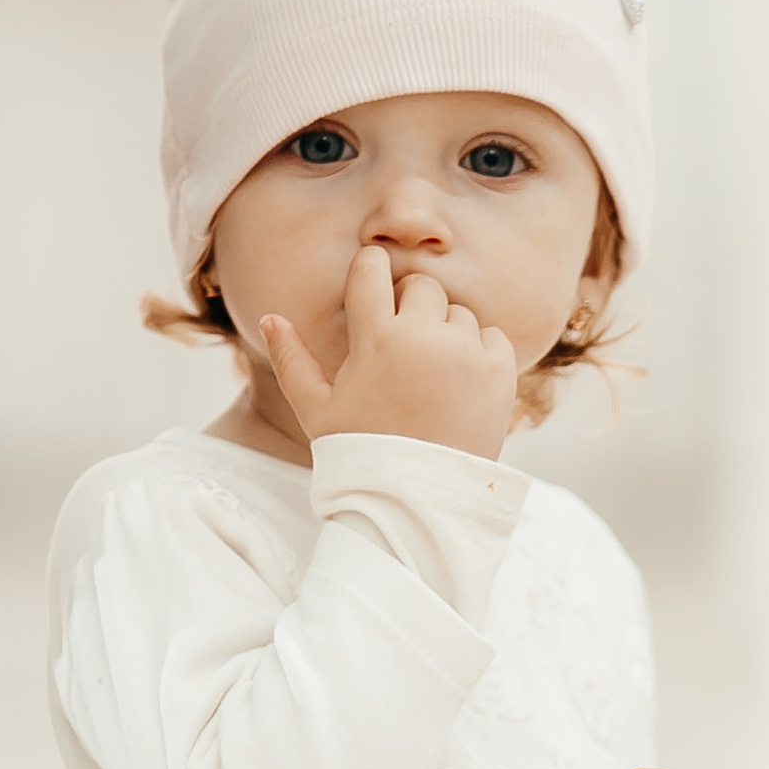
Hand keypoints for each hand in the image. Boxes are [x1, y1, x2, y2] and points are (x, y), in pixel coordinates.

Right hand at [261, 246, 519, 460]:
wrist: (416, 501)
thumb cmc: (360, 454)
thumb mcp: (316, 411)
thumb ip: (291, 360)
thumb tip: (270, 317)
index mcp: (374, 339)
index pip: (372, 267)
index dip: (371, 272)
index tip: (374, 288)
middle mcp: (422, 336)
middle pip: (421, 287)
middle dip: (412, 307)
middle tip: (404, 348)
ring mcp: (464, 352)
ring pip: (458, 313)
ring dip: (446, 334)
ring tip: (430, 378)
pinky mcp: (498, 371)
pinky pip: (492, 336)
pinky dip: (479, 354)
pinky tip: (459, 386)